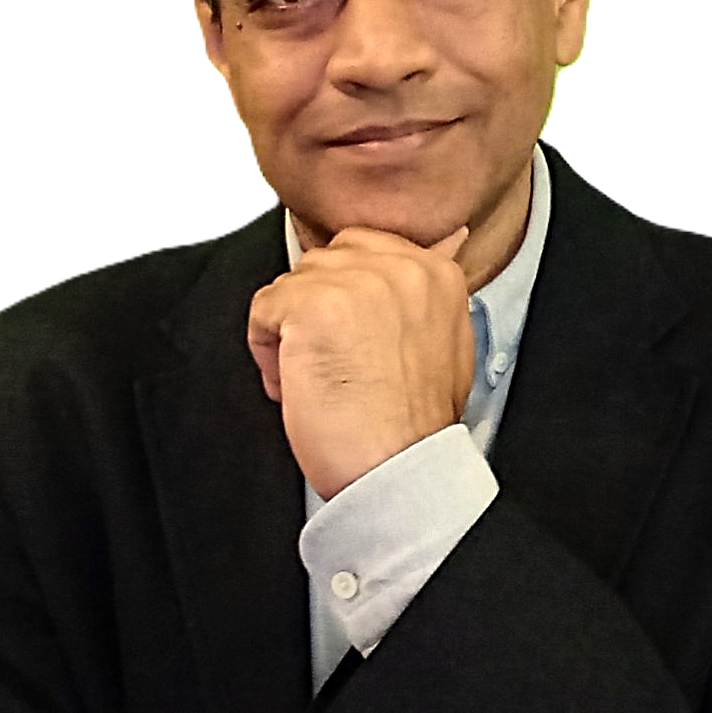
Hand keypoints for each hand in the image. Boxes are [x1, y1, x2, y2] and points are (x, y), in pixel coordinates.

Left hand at [247, 226, 474, 498]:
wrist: (400, 471)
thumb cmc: (414, 425)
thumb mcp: (446, 342)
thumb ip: (427, 295)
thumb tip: (447, 241)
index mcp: (435, 273)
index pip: (363, 248)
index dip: (344, 297)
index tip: (350, 338)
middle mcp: (399, 267)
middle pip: (323, 262)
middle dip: (316, 311)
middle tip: (333, 362)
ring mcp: (355, 282)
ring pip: (291, 285)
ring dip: (291, 333)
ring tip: (318, 379)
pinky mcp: (311, 306)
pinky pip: (263, 309)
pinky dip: (266, 351)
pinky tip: (297, 385)